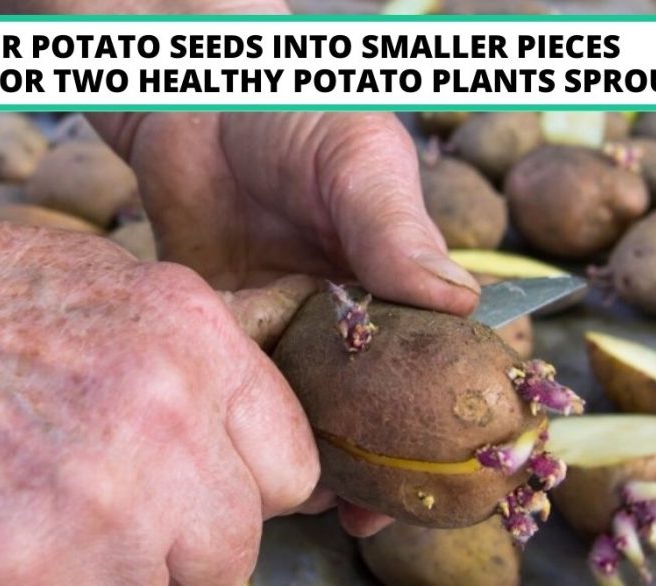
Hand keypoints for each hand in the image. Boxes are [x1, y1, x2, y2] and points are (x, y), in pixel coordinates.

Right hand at [0, 212, 317, 584]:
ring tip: (50, 528)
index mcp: (196, 344)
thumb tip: (237, 447)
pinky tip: (11, 548)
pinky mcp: (20, 568)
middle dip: (180, 549)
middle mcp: (165, 420)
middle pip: (232, 549)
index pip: (289, 471)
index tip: (199, 501)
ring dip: (115, 574)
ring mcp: (99, 501)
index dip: (243, 495)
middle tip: (112, 523)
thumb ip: (195, 369)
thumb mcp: (113, 291)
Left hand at [93, 111, 481, 534]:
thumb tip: (460, 300)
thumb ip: (396, 228)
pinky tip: (254, 450)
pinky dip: (249, 417)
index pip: (439, 352)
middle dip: (381, 456)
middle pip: (374, 397)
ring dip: (314, 450)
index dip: (452, 410)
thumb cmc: (294, 115)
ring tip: (321, 501)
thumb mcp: (358, 160)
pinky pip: (243, 382)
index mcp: (397, 274)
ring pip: (309, 402)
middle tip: (378, 509)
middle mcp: (346, 308)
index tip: (458, 462)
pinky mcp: (230, 324)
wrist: (195, 104)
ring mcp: (288, 320)